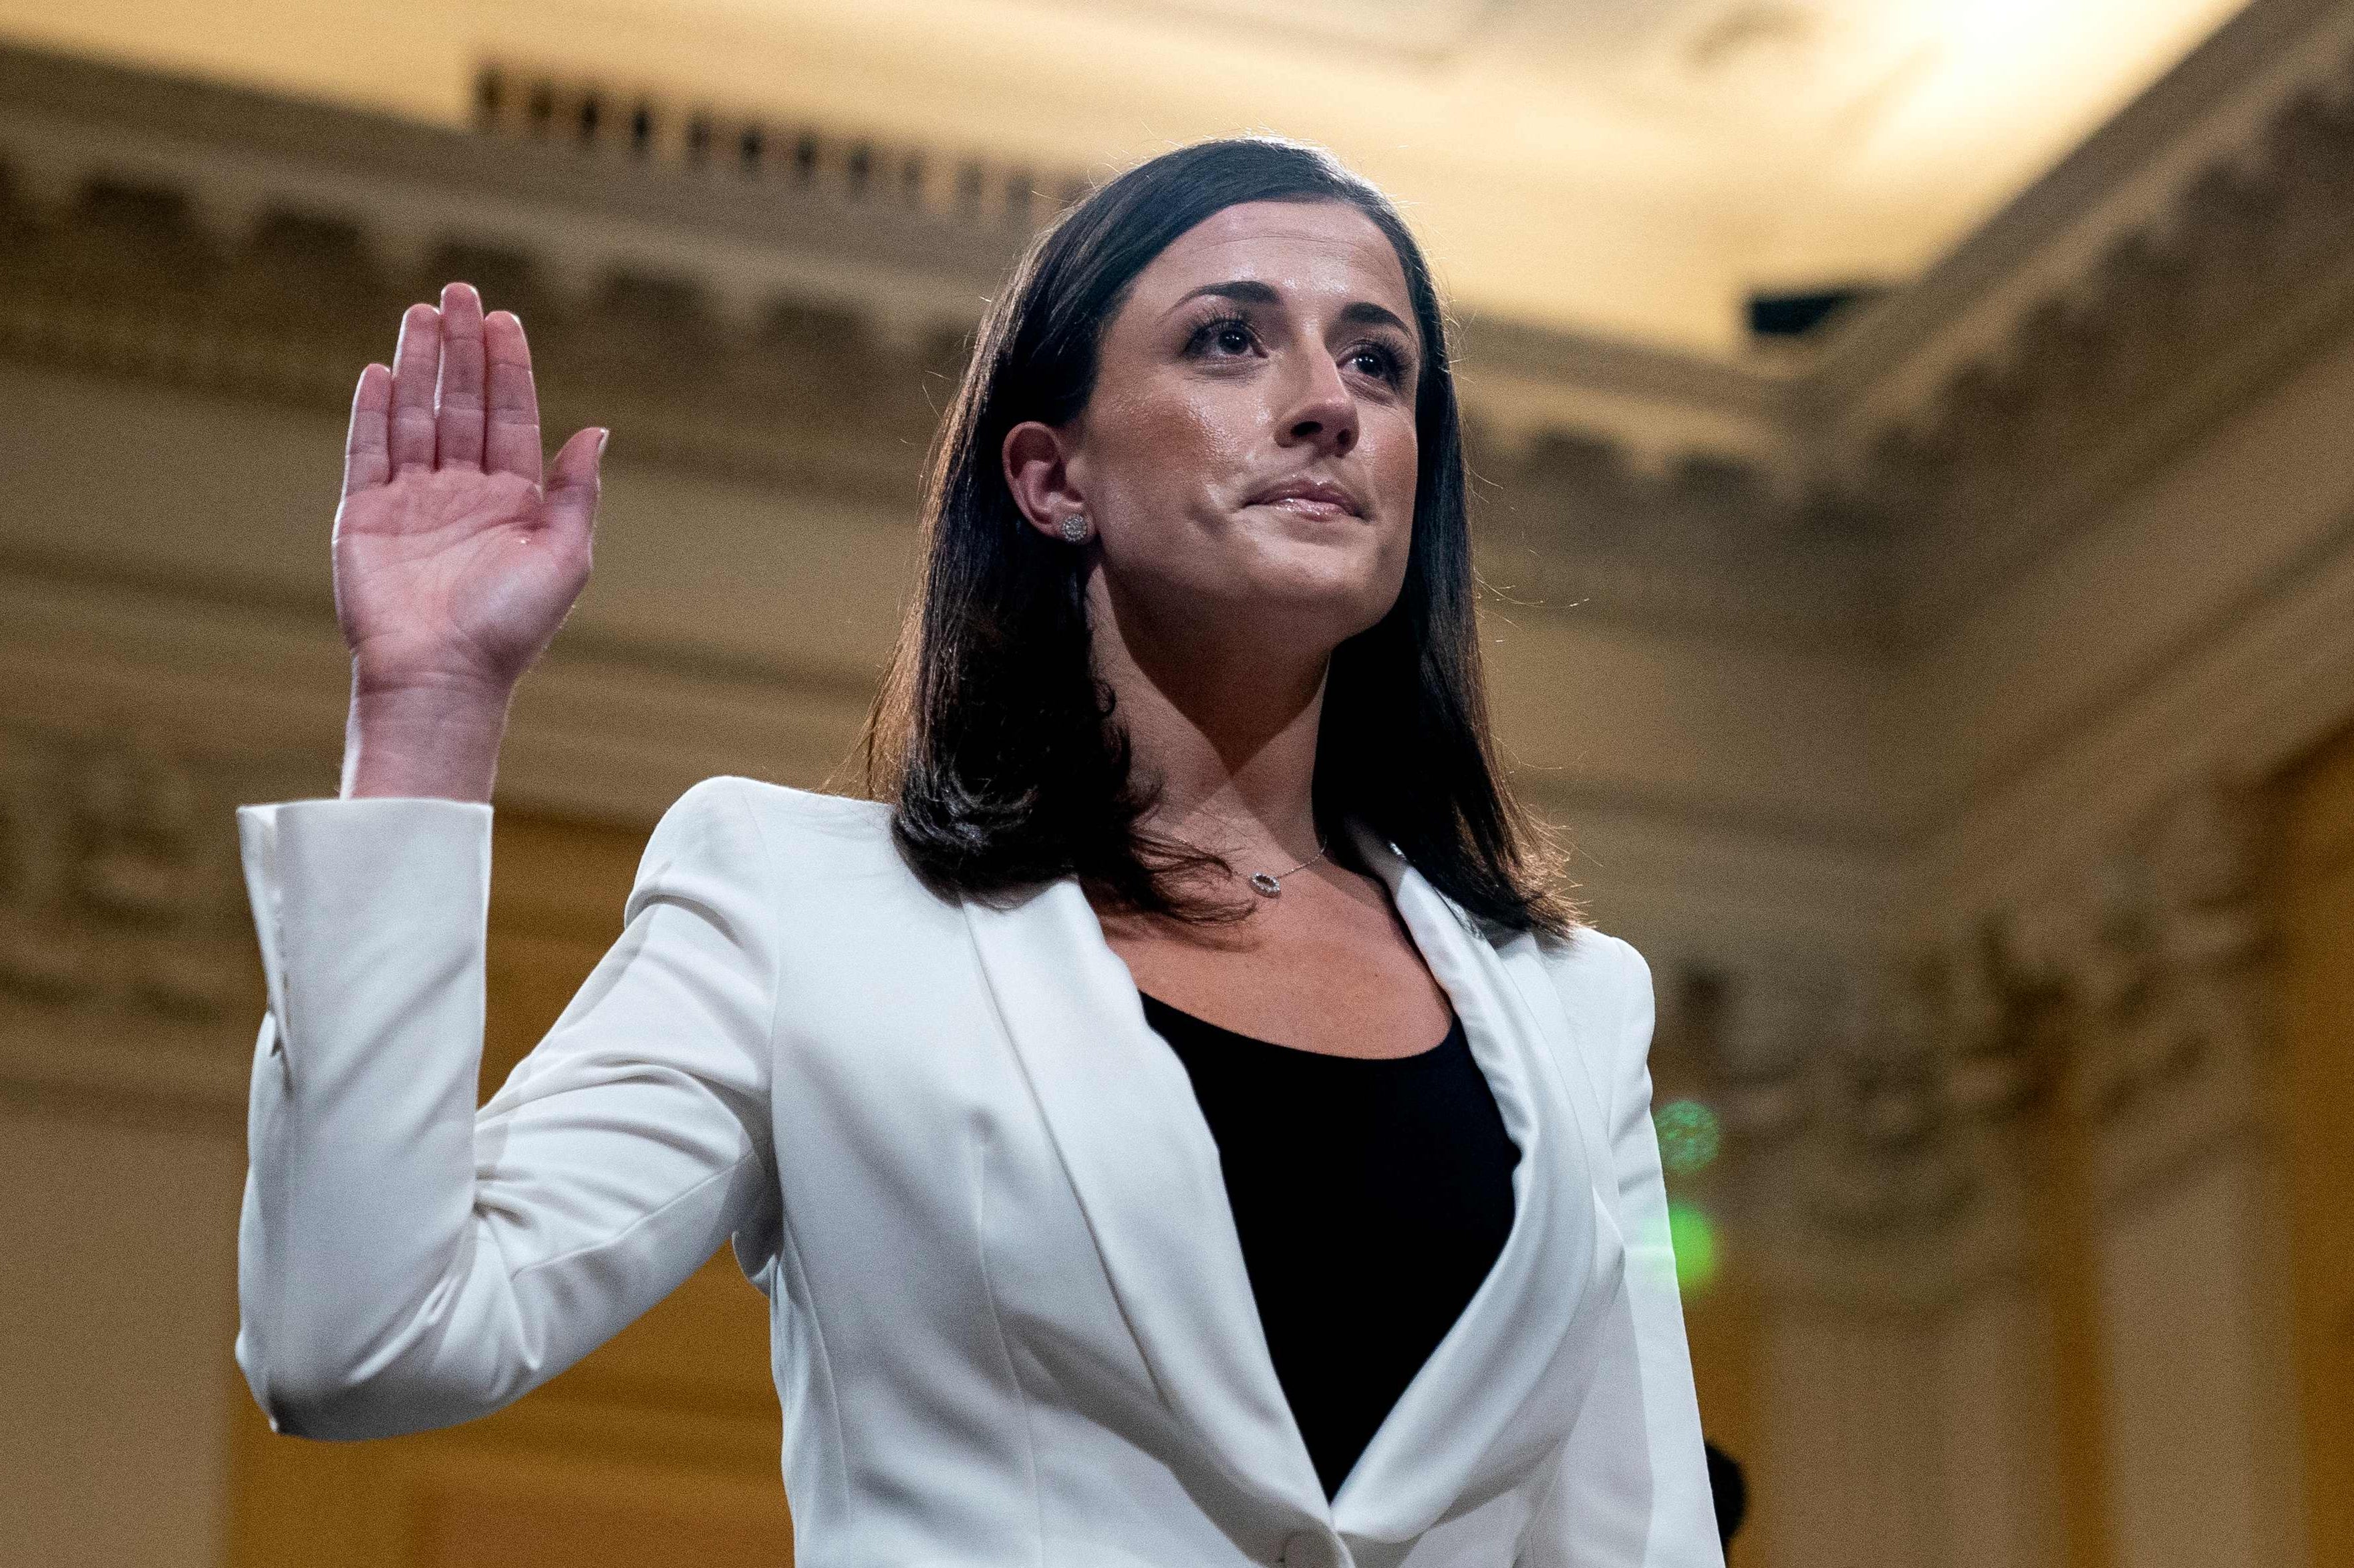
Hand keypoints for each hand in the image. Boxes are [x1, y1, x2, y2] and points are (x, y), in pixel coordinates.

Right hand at [333, 281, 603, 704]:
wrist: (443, 674)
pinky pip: (368, 452)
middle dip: (462, 348)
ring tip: (422, 311)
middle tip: (459, 291)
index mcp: (514, 501)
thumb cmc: (510, 626)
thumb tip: (598, 431)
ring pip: (416, 416)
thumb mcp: (565, 556)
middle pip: (461, 404)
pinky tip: (383, 371)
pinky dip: (374, 411)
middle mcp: (463, 494)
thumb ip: (578, 492)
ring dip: (419, 363)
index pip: (510, 417)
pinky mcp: (366, 515)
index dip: (509, 368)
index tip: (505, 320)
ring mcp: (412, 501)